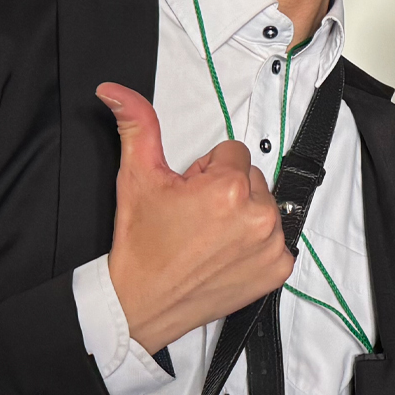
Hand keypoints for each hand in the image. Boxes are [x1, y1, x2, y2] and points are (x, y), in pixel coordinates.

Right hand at [98, 83, 294, 353]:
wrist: (141, 304)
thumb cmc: (140, 246)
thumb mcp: (137, 177)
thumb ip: (137, 125)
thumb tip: (116, 91)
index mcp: (229, 188)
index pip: (232, 153)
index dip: (205, 172)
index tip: (188, 195)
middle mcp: (259, 216)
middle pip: (250, 178)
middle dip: (225, 191)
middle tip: (195, 217)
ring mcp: (272, 246)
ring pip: (264, 206)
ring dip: (241, 215)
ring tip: (207, 237)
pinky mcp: (278, 270)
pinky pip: (277, 239)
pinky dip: (255, 245)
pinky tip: (224, 255)